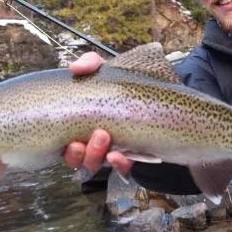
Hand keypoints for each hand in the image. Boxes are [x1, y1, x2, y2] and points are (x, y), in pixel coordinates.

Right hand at [63, 52, 133, 175]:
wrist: (165, 91)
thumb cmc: (129, 82)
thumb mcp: (109, 69)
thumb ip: (91, 63)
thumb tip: (75, 67)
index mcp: (83, 123)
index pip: (66, 143)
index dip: (67, 149)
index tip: (72, 141)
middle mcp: (95, 140)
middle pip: (78, 158)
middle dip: (80, 153)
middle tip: (96, 134)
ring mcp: (114, 149)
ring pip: (95, 164)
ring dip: (95, 155)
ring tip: (104, 137)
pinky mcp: (134, 156)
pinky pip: (122, 168)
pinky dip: (119, 164)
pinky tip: (120, 156)